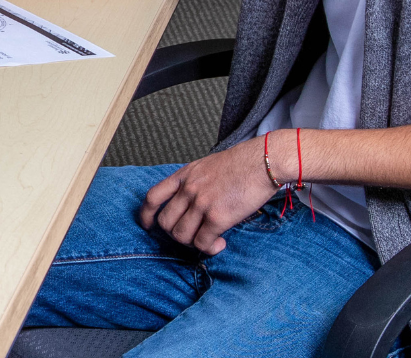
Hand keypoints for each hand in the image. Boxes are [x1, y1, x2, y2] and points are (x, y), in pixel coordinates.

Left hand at [136, 138, 275, 254]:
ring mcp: (201, 203)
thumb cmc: (241, 164)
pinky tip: (220, 243)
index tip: (149, 226)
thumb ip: (194, 183)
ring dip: (193, 243)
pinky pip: (202, 242)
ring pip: (181, 235)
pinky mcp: (218, 216)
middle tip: (193, 235)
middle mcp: (188, 189)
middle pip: (165, 222)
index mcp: (184, 175)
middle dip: (175, 234)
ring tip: (209, 240)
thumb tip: (191, 206)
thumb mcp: (207, 166)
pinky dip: (209, 248)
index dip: (146, 215)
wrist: (263, 161)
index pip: (153, 196)